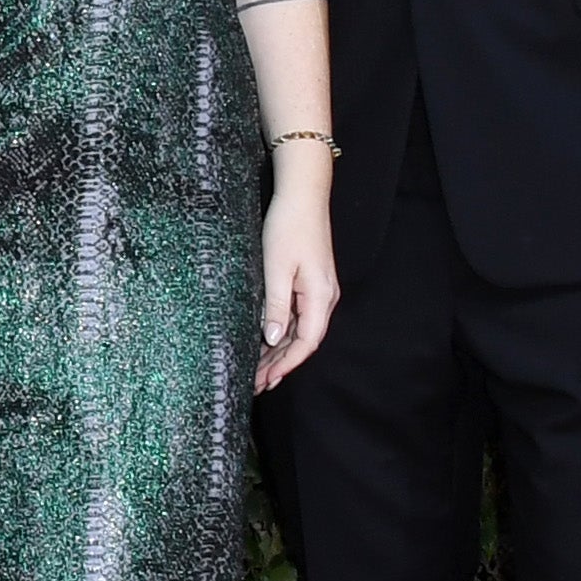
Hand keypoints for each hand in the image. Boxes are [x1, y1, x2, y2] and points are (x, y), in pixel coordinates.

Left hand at [253, 173, 339, 390]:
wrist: (302, 196)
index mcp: (320, 297)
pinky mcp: (309, 283)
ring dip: (279, 351)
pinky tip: (265, 343)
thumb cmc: (289, 227)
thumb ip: (276, 306)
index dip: (287, 365)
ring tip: (258, 371)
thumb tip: (272, 339)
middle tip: (256, 384)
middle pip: (303, 341)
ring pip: (299, 331)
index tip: (266, 380)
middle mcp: (324, 298)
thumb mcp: (276, 268)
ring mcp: (318, 291)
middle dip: (280, 364)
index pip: (306, 343)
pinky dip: (281, 333)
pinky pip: (297, 316)